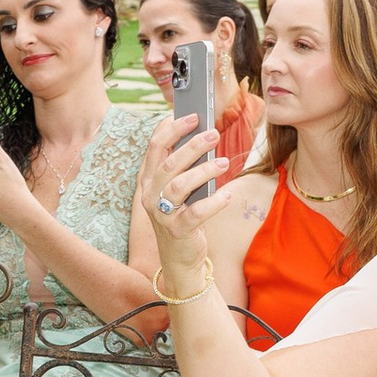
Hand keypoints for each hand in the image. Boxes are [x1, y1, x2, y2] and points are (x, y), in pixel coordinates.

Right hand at [136, 115, 225, 286]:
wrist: (179, 260)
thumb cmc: (182, 218)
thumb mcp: (178, 191)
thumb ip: (183, 168)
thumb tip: (202, 139)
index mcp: (148, 180)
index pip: (155, 148)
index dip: (172, 129)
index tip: (192, 116)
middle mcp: (150, 195)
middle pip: (169, 164)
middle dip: (192, 146)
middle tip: (214, 134)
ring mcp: (162, 214)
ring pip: (180, 185)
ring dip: (204, 171)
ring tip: (224, 163)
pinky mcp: (177, 230)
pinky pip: (196, 212)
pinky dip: (214, 202)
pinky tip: (228, 195)